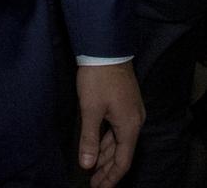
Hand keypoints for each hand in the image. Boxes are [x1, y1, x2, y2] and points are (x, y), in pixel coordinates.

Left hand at [77, 62, 144, 186]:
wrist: (106, 48)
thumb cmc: (97, 78)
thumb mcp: (90, 109)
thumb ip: (89, 139)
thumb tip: (87, 165)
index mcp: (129, 126)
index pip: (123, 161)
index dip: (110, 177)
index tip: (98, 187)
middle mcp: (134, 121)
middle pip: (122, 152)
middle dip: (107, 168)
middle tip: (93, 182)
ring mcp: (131, 111)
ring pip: (119, 140)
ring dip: (106, 154)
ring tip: (93, 167)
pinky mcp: (125, 102)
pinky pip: (117, 128)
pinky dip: (107, 139)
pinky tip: (98, 144)